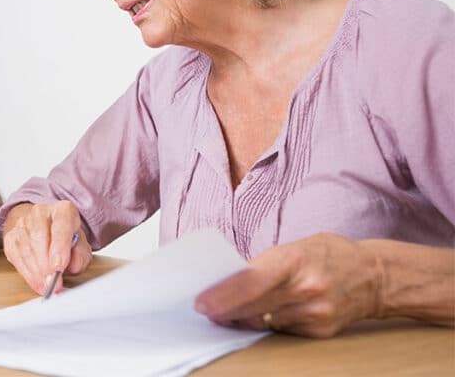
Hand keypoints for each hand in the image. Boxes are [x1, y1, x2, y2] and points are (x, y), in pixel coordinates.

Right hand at [2, 201, 91, 294]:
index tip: (59, 266)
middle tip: (52, 282)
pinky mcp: (11, 236)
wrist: (47, 231)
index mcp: (63, 210)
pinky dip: (27, 273)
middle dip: (45, 263)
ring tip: (46, 285)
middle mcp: (41, 212)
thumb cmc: (66, 240)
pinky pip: (16, 256)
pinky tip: (36, 282)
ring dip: (36, 271)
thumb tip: (72, 266)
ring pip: (26, 248)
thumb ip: (80, 256)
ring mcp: (23, 223)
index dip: (59, 246)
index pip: (61, 224)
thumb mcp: (81, 247)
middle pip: (39, 236)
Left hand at [195, 233, 383, 337]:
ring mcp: (316, 312)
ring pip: (265, 321)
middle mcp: (307, 288)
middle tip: (206, 311)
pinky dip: (271, 322)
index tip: (201, 303)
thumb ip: (263, 264)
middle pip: (253, 306)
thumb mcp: (294, 247)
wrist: (376, 275)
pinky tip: (269, 313)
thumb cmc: (328, 255)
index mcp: (295, 260)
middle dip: (225, 310)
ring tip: (233, 310)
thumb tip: (226, 282)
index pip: (251, 282)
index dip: (222, 295)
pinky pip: (283, 330)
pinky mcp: (322, 331)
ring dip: (246, 317)